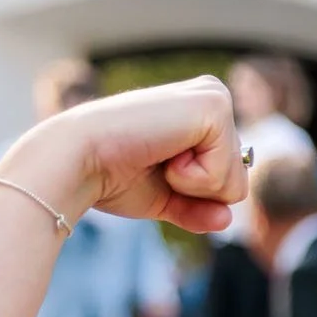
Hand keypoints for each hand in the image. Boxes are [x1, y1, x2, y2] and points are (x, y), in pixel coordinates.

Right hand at [0, 76, 247, 233]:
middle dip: (197, 192)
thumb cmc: (111, 176)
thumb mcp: (164, 197)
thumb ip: (198, 208)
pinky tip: (163, 152)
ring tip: (157, 156)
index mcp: (202, 113)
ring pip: (236, 182)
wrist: (78, 161)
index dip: (193, 194)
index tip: (154, 169)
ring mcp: (215, 97)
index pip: (229, 180)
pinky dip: (193, 178)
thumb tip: (226, 220)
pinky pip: (225, 174)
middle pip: (238, 182)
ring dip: (193, 185)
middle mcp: (212, 96)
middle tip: (155, 163)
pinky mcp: (214, 105)